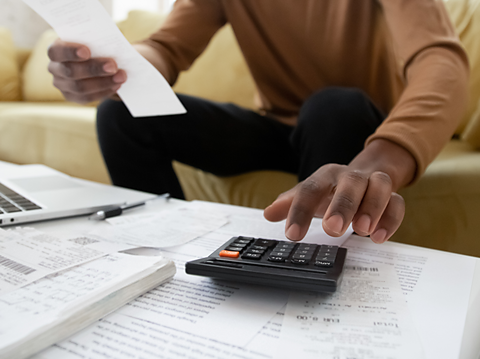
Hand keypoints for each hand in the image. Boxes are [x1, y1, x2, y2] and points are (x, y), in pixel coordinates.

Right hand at [47, 39, 126, 103]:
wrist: (97, 62)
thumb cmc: (95, 47)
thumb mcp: (95, 40)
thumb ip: (98, 41)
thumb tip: (113, 47)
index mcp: (56, 49)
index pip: (57, 51)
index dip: (70, 51)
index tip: (87, 52)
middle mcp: (55, 68)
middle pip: (71, 71)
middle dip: (94, 68)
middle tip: (113, 66)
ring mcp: (62, 84)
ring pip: (80, 87)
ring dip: (104, 82)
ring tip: (121, 77)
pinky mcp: (71, 96)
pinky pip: (87, 97)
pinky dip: (104, 91)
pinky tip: (116, 85)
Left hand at [264, 139, 415, 243]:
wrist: (366, 175)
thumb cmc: (332, 190)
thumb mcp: (310, 195)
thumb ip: (290, 204)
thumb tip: (268, 213)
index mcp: (326, 175)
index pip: (310, 189)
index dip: (299, 211)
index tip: (292, 235)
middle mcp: (351, 176)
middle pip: (350, 183)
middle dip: (342, 206)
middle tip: (331, 229)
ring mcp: (374, 183)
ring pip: (379, 187)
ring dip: (371, 208)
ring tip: (361, 230)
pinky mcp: (393, 195)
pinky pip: (397, 203)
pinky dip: (390, 219)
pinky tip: (378, 238)